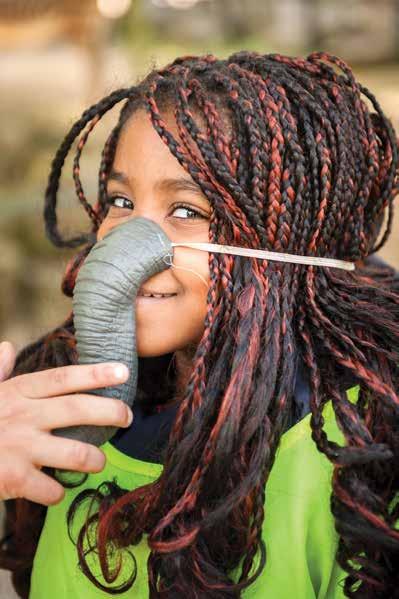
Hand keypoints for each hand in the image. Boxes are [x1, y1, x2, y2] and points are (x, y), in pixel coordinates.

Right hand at [0, 340, 131, 505]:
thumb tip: (8, 347)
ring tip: (99, 461)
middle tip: (128, 418)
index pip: (63, 379)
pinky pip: (53, 489)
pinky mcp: (14, 479)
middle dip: (111, 412)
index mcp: (17, 392)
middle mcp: (23, 415)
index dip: (96, 374)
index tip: (124, 372)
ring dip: (95, 459)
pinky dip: (59, 492)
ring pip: (77, 453)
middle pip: (79, 410)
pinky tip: (56, 490)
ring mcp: (20, 448)